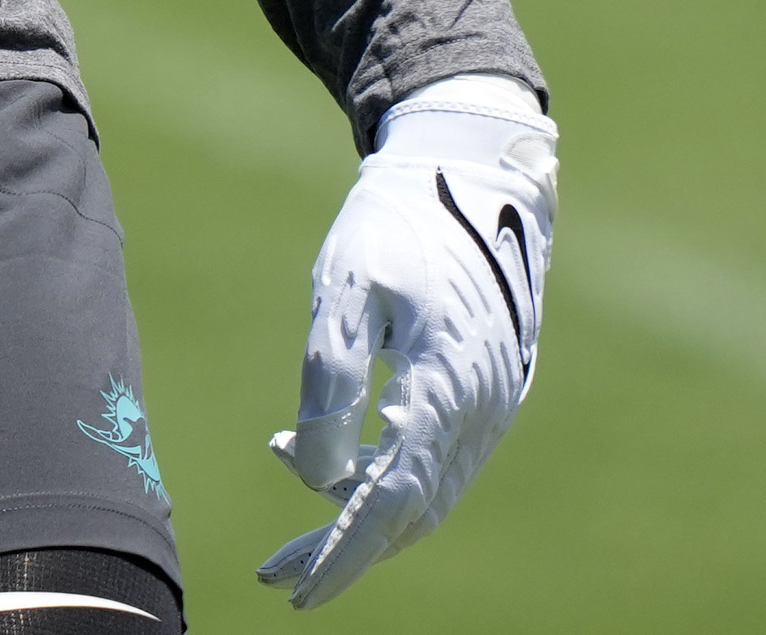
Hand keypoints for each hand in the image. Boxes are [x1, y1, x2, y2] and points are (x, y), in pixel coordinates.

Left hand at [257, 75, 553, 608]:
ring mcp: (490, 406)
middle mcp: (478, 410)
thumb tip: (314, 475)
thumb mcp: (347, 287)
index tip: (298, 591)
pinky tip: (320, 452)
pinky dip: (380, 475)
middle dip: (342, 550)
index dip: (344, 553)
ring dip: (357, 513)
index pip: (391, 499)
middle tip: (275, 575)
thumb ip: (330, 379)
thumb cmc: (397, 222)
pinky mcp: (485, 394)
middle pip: (408, 512)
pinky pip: (433, 461)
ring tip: (285, 496)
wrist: (470, 173)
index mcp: (445, 386)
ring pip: (423, 494)